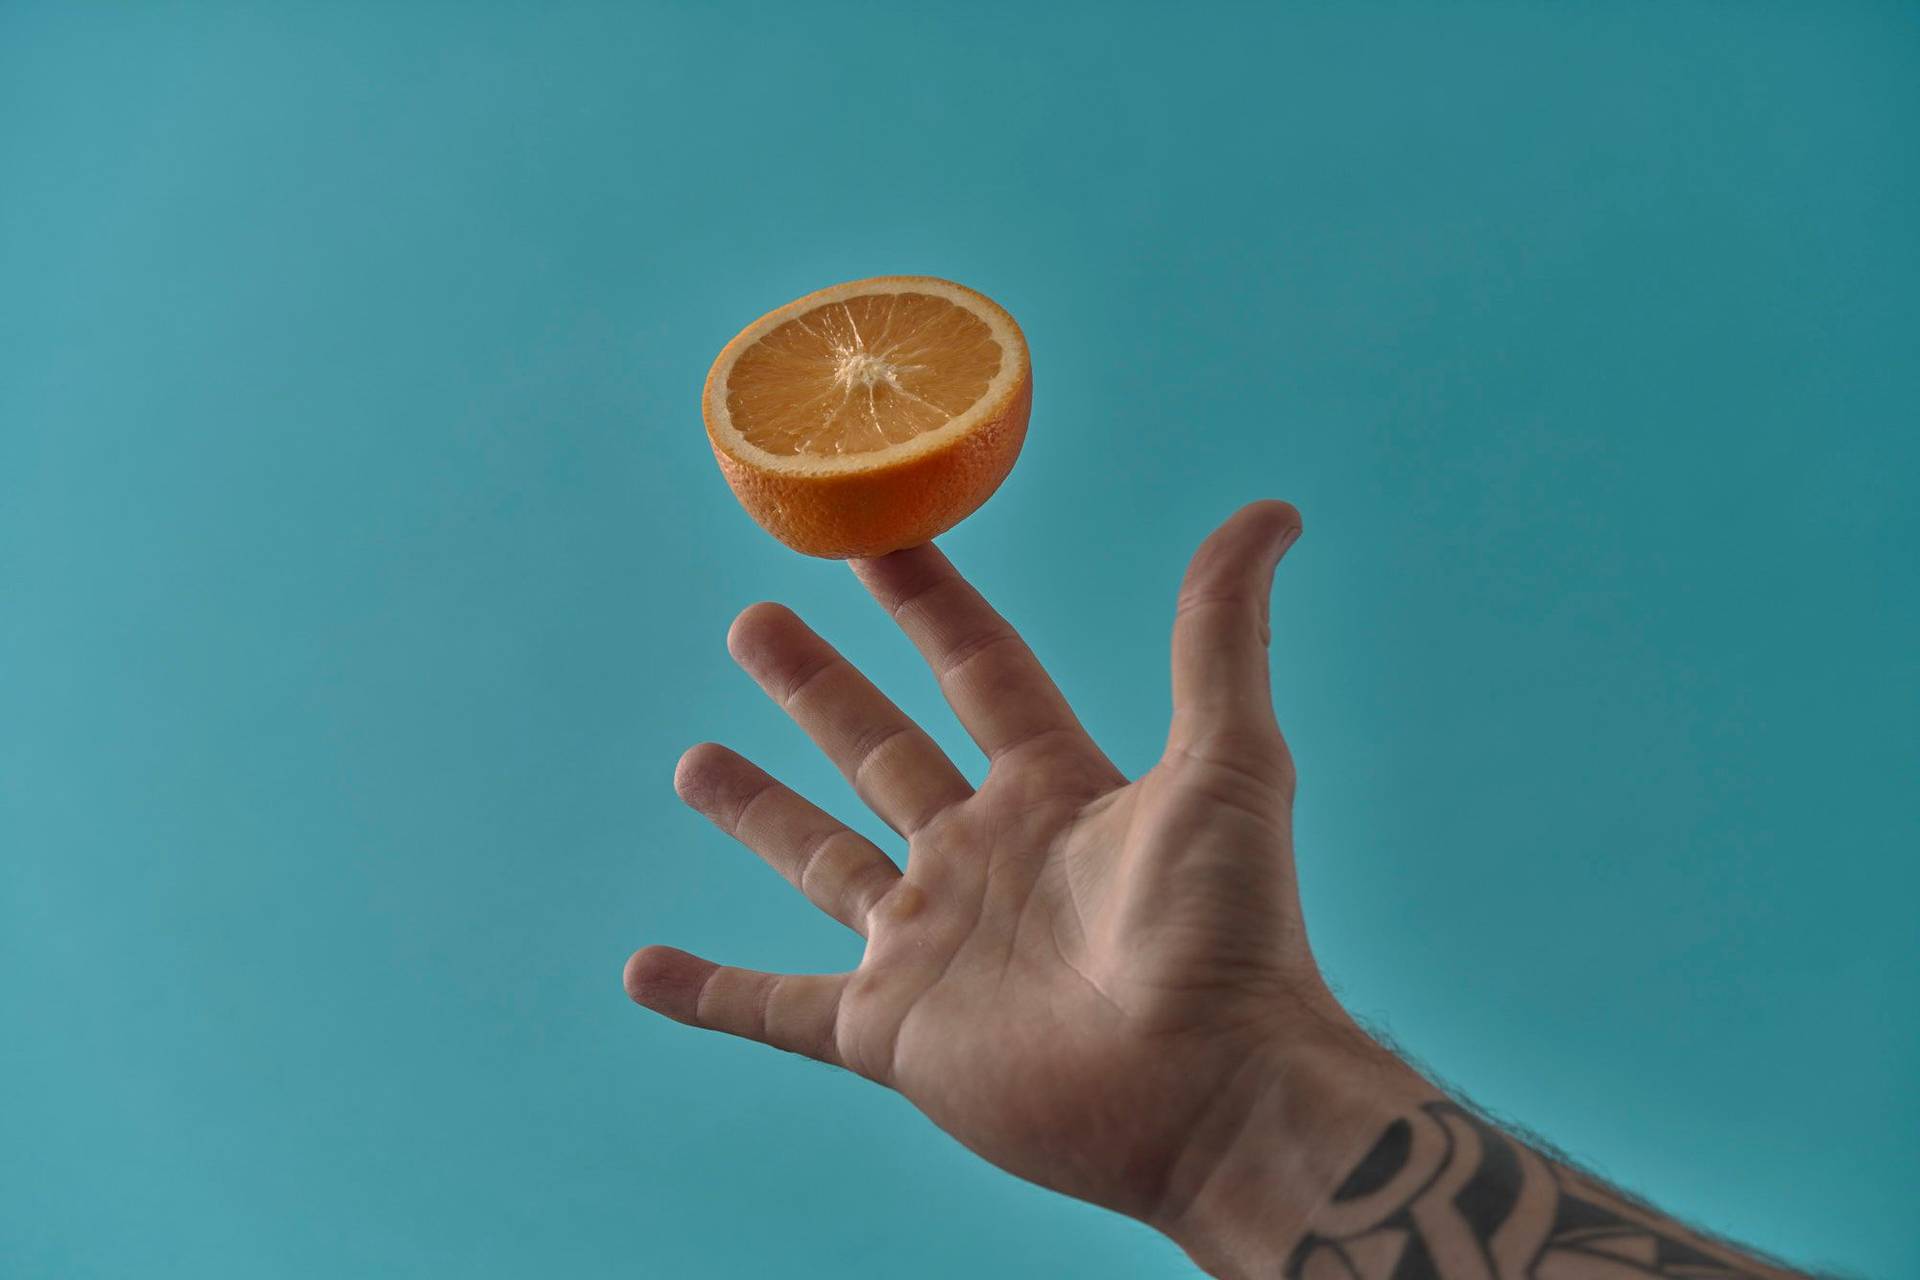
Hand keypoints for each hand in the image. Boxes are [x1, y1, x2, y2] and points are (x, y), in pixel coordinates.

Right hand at [625, 501, 1414, 1249]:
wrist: (1210, 1092)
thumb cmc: (1227, 928)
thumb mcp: (1228, 760)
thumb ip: (1221, 636)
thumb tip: (1272, 509)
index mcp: (1054, 788)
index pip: (977, 668)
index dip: (928, 601)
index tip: (873, 538)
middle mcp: (984, 856)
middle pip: (880, 751)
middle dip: (816, 688)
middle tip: (751, 622)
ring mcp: (933, 945)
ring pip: (823, 863)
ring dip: (758, 814)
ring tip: (692, 761)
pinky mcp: (893, 1032)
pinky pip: (779, 1008)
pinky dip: (711, 994)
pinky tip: (644, 970)